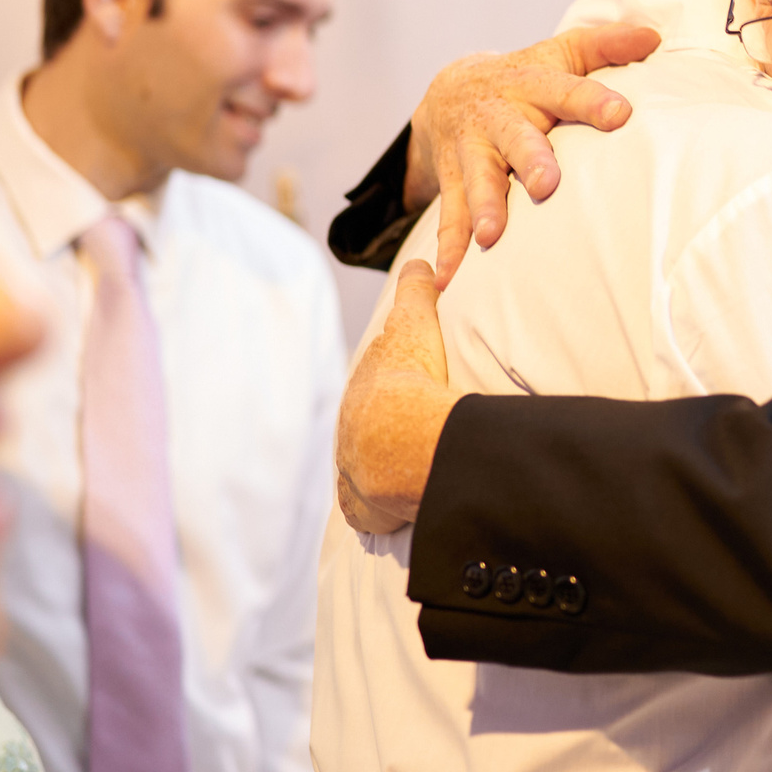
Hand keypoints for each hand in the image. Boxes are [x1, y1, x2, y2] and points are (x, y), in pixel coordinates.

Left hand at [336, 262, 460, 534]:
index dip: (391, 380)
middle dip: (382, 427)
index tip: (406, 384)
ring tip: (404, 470)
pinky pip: (369, 509)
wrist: (400, 438)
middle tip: (407, 429)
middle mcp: (351, 429)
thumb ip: (416, 291)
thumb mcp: (415, 321)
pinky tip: (392, 509)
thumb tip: (420, 261)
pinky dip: (379, 510)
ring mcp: (354, 470)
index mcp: (364, 386)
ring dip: (380, 469)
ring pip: (364, 467)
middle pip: (366, 425)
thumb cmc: (411, 378)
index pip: (375, 381)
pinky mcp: (365, 507)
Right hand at [404, 24, 661, 283]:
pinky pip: (449, 217)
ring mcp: (472, 151)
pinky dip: (449, 249)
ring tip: (491, 236)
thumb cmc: (525, 79)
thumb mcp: (559, 54)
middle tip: (547, 184)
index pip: (567, 89)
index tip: (620, 115)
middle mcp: (499, 118)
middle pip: (515, 137)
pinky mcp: (451, 181)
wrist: (447, 92)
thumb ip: (604, 46)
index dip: (592, 101)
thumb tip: (654, 35)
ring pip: (477, 180)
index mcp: (532, 85)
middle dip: (531, 159)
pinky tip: (449, 277)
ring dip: (484, 208)